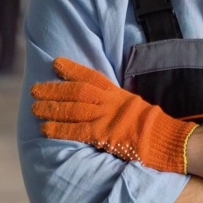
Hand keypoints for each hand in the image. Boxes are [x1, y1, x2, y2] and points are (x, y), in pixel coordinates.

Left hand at [31, 58, 196, 173]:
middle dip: (55, 90)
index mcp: (119, 94)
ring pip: (73, 110)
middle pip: (77, 92)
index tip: (56, 64)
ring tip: (34, 107)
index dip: (72, 70)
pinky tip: (45, 128)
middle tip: (35, 89)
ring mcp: (107, 118)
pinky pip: (77, 131)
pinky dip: (59, 129)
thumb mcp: (137, 106)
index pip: (92, 77)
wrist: (168, 139)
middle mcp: (110, 103)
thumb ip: (119, 103)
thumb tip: (105, 102)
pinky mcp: (104, 135)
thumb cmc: (156, 127)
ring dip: (52, 108)